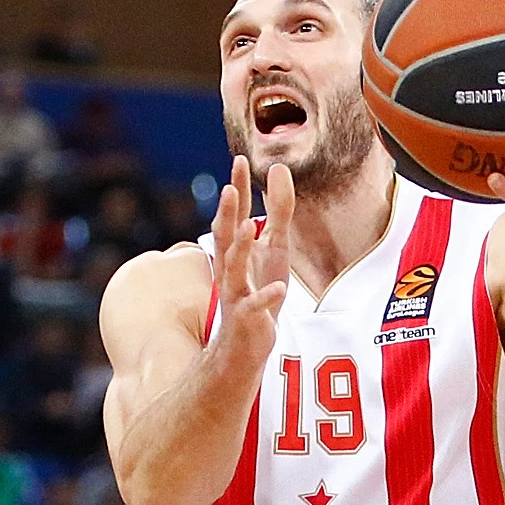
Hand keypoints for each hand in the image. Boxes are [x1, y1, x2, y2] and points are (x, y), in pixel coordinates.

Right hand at [207, 156, 292, 361]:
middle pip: (225, 237)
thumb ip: (277, 212)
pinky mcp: (247, 319)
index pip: (235, 215)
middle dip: (227, 213)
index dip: (237, 189)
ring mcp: (236, 294)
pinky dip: (265, 298)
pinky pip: (254, 307)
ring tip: (249, 226)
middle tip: (230, 188)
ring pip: (233, 269)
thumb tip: (277, 169)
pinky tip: (279, 289)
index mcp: (237, 251)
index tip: (239, 159)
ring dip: (239, 248)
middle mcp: (230, 269)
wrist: (244, 345)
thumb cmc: (258, 291)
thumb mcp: (274, 249)